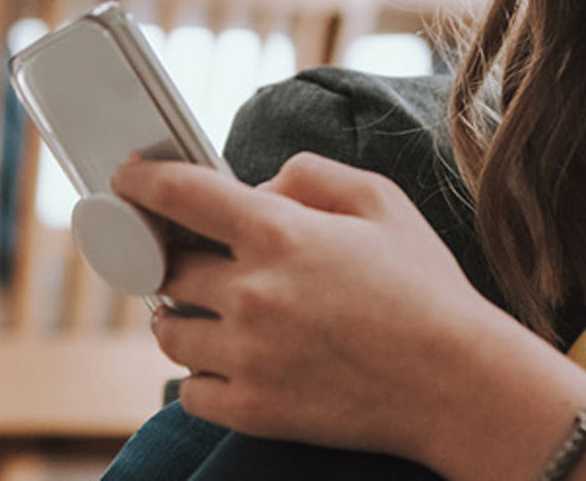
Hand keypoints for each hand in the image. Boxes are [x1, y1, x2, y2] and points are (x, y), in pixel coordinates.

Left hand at [111, 151, 554, 466]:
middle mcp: (252, 293)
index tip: (125, 181)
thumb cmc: (426, 289)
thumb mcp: (381, 201)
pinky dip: (202, 374)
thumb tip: (257, 184)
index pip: (178, 195)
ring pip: (168, 329)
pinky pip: (190, 390)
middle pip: (166, 267)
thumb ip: (310, 174)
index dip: (140, 182)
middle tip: (194, 257)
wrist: (460, 386)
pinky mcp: (253, 411)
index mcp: (278, 233)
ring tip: (215, 311)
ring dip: (181, 315)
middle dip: (173, 257)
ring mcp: (248, 357)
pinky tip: (233, 361)